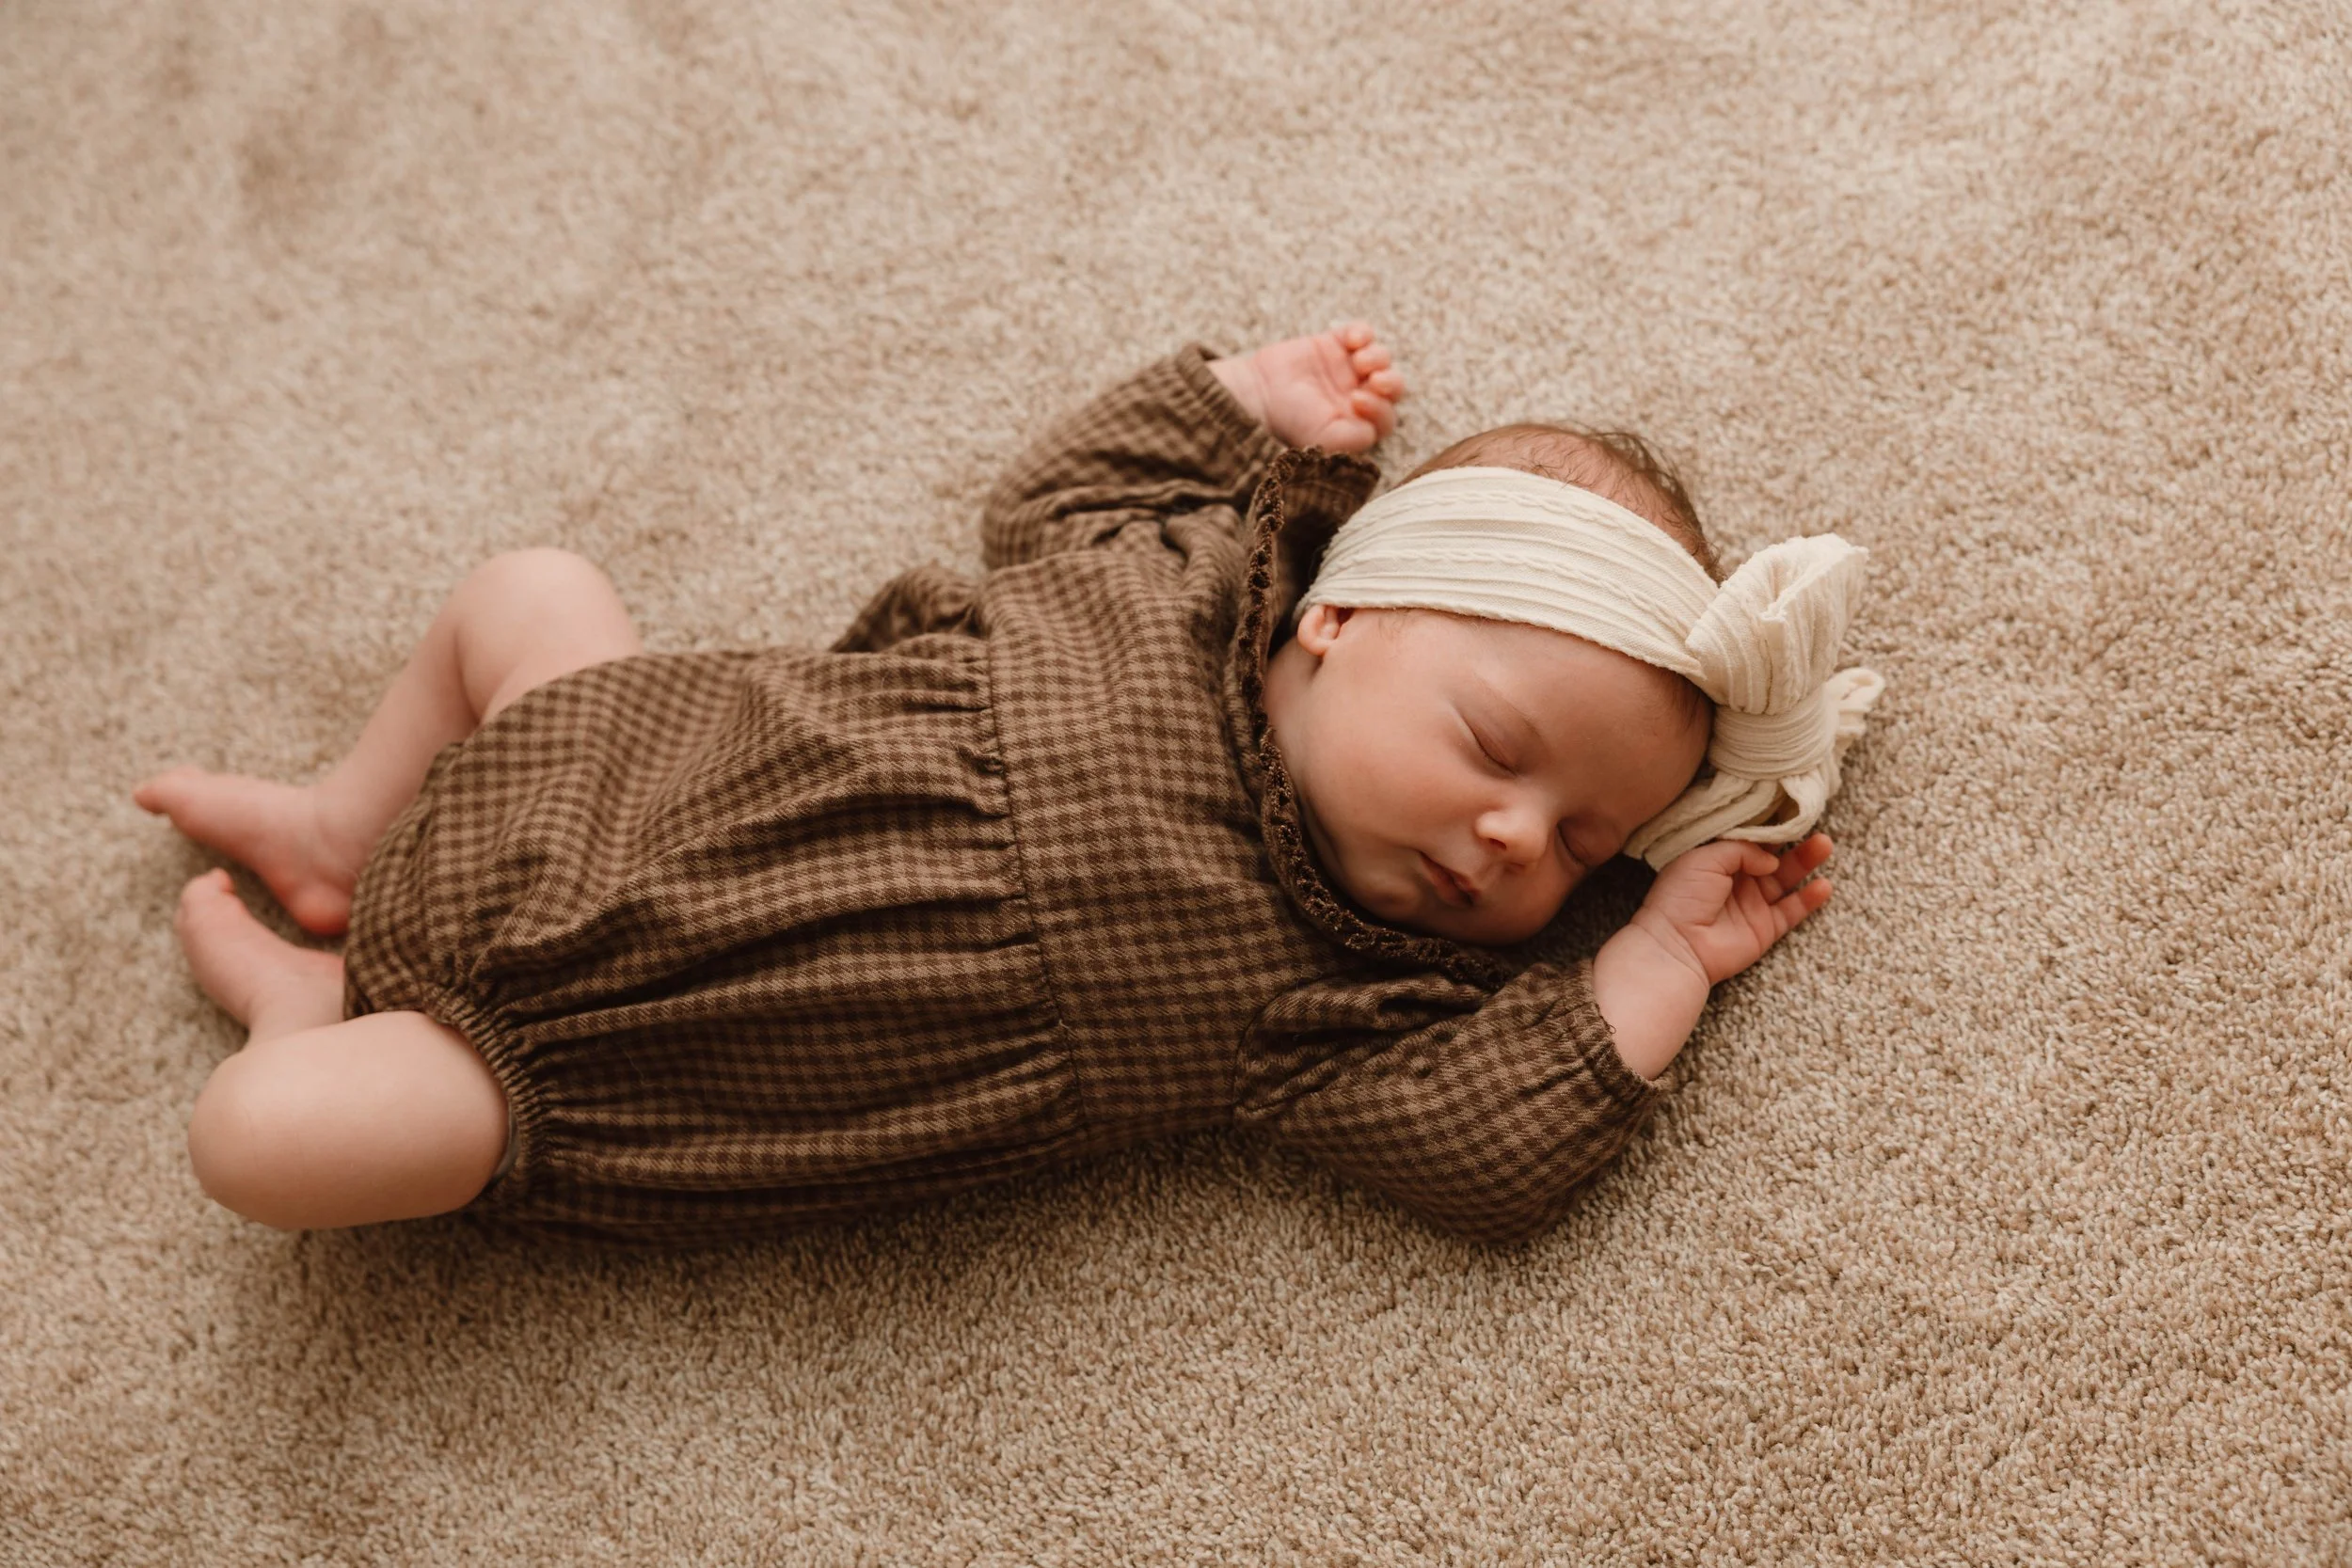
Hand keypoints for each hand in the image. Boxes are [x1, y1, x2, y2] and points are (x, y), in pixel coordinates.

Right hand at [1208, 322, 1404, 451]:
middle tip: (1376, 380)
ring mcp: (1346, 369)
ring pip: (1380, 358)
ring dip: (1377, 357)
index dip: (1381, 408)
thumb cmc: (1289, 423)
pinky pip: (1361, 333)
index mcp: (1356, 424)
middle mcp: (1356, 397)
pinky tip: (1352, 340)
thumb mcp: (1325, 441)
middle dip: (1391, 382)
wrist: (1257, 393)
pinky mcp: (1334, 344)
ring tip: (1359, 361)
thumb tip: (1375, 427)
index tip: (1357, 401)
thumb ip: (1356, 439)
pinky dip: (1363, 333)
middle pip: (1393, 386)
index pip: (1386, 417)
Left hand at [1631, 833, 1835, 987]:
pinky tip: (1824, 885)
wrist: (1677, 946)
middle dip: (1792, 840)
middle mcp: (1736, 880)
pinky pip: (1792, 911)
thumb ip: (1741, 850)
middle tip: (1812, 824)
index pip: (1748, 839)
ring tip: (1824, 845)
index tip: (1788, 808)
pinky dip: (1809, 899)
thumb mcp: (1705, 858)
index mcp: (1716, 860)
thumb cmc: (1681, 897)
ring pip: (1786, 879)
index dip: (1767, 826)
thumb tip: (1771, 859)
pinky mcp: (1765, 928)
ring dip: (1806, 862)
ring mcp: (1752, 904)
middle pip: (1771, 856)